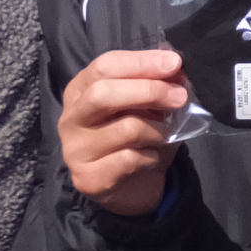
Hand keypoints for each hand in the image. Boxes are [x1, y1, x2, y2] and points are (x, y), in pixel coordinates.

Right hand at [60, 49, 187, 216]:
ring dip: (157, 130)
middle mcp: (70, 118)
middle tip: (180, 97)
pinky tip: (152, 158)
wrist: (133, 189)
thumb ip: (155, 83)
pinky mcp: (88, 178)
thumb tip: (174, 66)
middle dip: (148, 91)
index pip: (104, 66)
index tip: (174, 63)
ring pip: (125, 128)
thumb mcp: (146, 105)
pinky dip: (151, 156)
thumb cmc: (138, 139)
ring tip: (167, 134)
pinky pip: (129, 159)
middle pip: (103, 93)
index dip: (141, 62)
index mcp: (80, 91)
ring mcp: (75, 150)